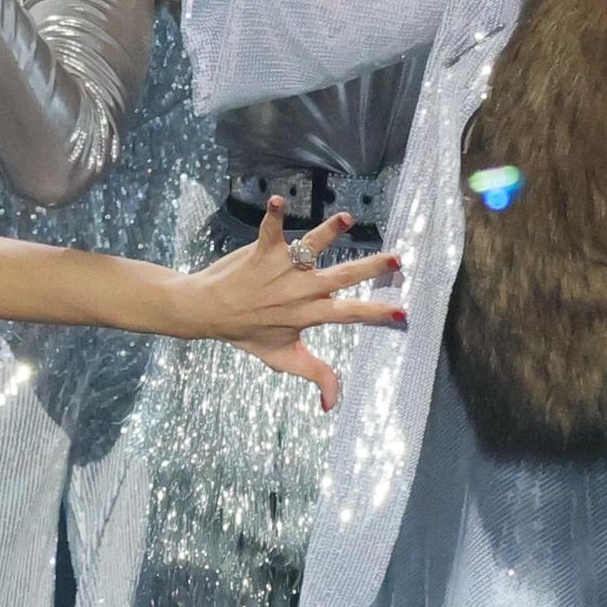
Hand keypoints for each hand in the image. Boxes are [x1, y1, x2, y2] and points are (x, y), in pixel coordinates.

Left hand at [161, 203, 407, 405]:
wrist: (206, 311)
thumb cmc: (247, 333)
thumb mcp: (282, 357)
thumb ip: (314, 374)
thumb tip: (332, 405)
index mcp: (308, 314)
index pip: (349, 314)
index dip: (375, 313)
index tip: (401, 312)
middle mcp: (299, 290)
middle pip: (341, 276)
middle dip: (370, 268)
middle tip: (395, 259)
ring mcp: (281, 269)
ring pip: (310, 247)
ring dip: (328, 232)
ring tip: (346, 220)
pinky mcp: (263, 251)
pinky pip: (270, 229)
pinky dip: (274, 215)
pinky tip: (279, 201)